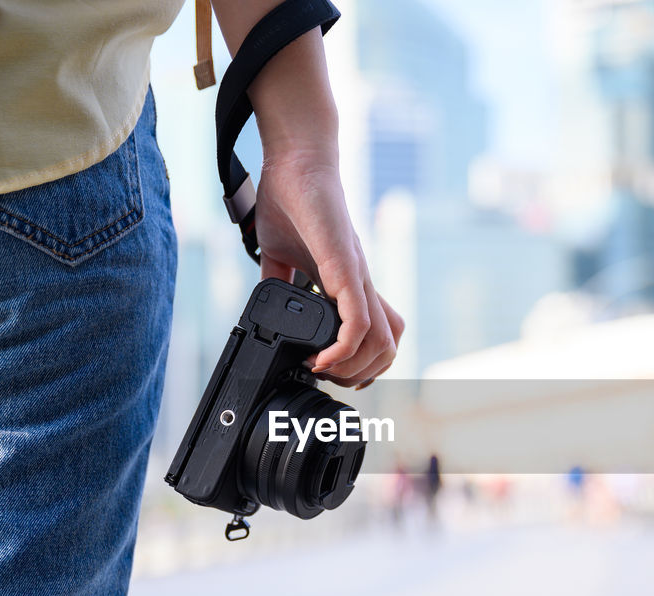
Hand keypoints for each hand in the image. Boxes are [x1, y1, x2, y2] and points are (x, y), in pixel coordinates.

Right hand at [254, 144, 402, 387]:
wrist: (295, 162)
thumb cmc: (292, 200)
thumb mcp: (280, 255)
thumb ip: (279, 282)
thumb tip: (264, 306)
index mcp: (349, 285)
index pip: (377, 334)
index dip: (360, 362)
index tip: (324, 369)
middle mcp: (361, 285)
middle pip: (389, 346)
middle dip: (360, 374)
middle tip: (326, 375)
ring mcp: (357, 277)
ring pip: (384, 342)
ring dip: (354, 367)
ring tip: (322, 368)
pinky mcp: (346, 268)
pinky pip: (358, 320)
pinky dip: (343, 348)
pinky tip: (321, 356)